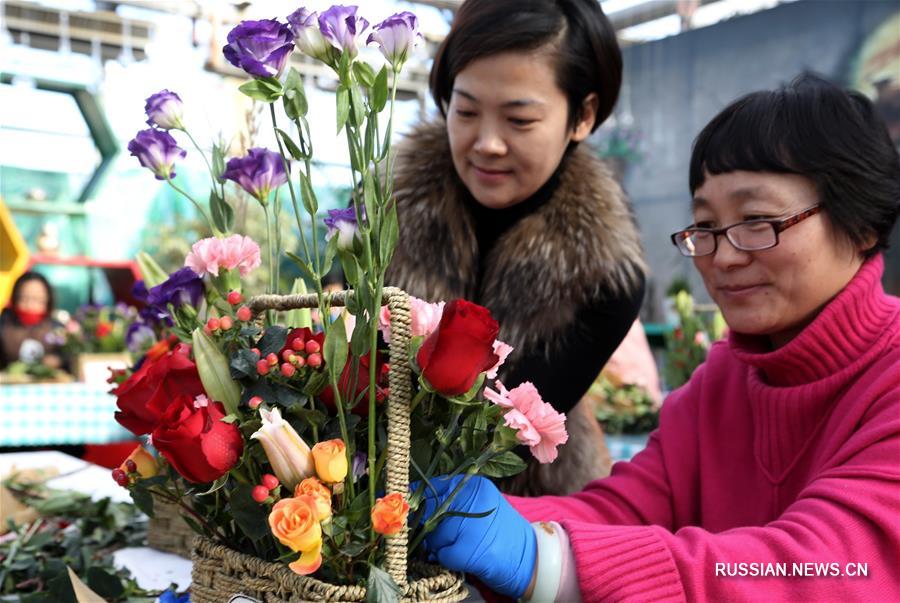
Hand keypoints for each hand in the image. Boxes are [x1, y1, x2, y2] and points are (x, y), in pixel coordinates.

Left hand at [419, 475, 535, 598]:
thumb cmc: (500, 530)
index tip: (414, 508)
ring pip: (433, 535)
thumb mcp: (481, 504)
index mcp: (475, 485)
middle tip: (437, 535)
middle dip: (428, 526)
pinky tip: (460, 558)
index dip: (420, 500)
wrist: (530, 557)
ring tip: (454, 546)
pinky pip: (442, 554)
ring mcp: (471, 524)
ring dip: (437, 545)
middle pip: (430, 512)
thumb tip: (414, 501)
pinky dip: (446, 559)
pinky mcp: (469, 550)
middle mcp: (473, 500)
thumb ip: (454, 499)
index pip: (433, 487)